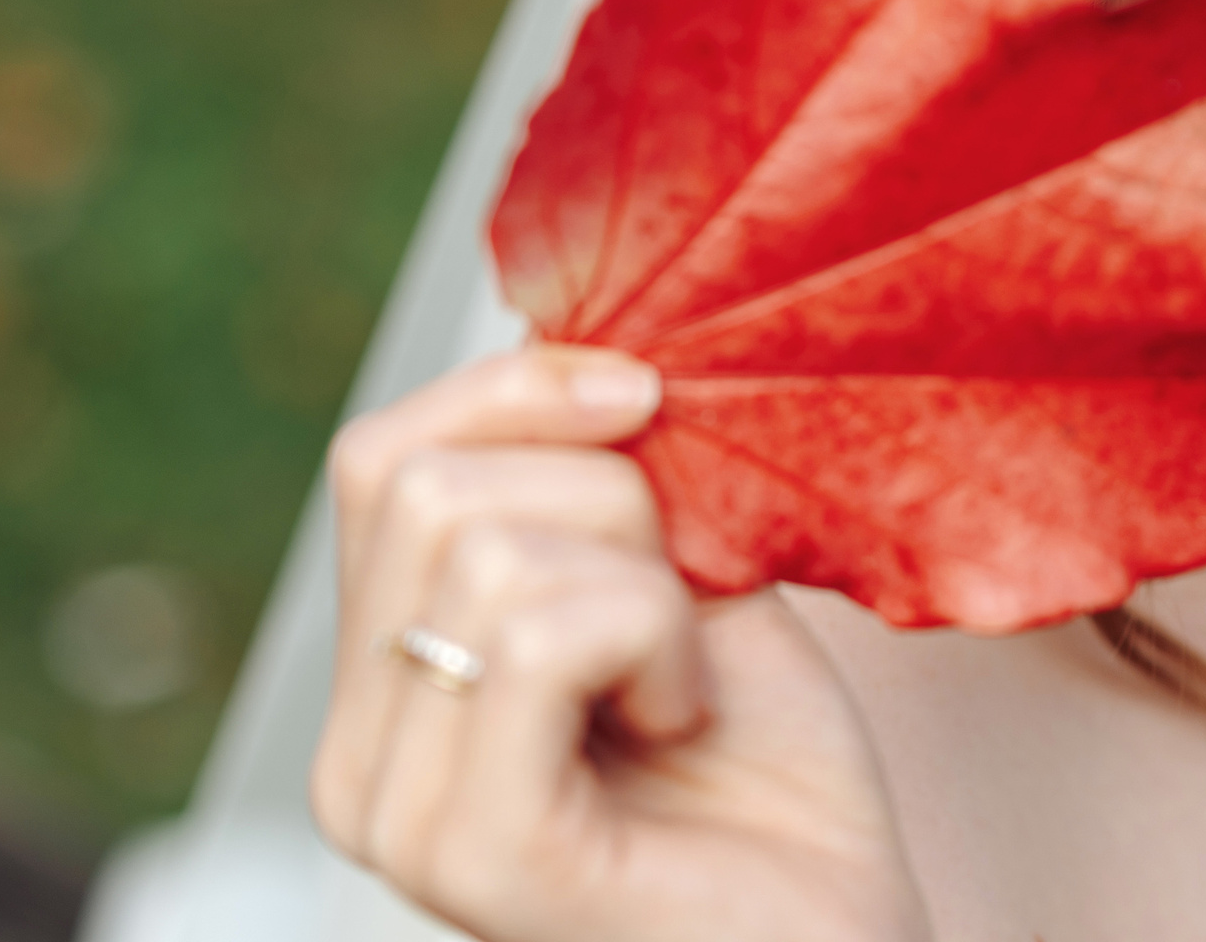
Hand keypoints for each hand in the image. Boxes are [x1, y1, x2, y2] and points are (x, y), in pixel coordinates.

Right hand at [311, 345, 931, 941]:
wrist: (848, 938)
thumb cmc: (775, 779)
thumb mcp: (677, 577)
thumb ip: (598, 473)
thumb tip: (555, 325)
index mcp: (384, 685)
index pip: (379, 458)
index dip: (518, 393)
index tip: (649, 398)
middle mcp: (356, 759)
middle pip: (427, 485)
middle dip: (605, 498)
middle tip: (684, 610)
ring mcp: (401, 815)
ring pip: (487, 546)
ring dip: (647, 586)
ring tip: (683, 687)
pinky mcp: (476, 854)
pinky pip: (542, 633)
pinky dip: (653, 638)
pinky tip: (681, 720)